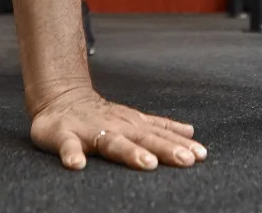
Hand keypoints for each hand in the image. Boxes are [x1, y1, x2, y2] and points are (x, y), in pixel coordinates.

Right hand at [30, 88, 207, 170]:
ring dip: (130, 152)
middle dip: (165, 149)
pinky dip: (71, 154)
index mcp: (132, 126)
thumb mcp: (133, 119)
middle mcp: (116, 127)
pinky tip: (76, 165)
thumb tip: (190, 132)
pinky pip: (67, 145)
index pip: (161, 136)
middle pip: (144, 139)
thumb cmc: (101, 115)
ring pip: (112, 142)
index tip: (200, 155)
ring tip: (146, 163)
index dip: (180, 145)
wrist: (61, 97)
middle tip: (185, 160)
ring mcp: (90, 131)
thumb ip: (160, 127)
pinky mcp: (64, 135)